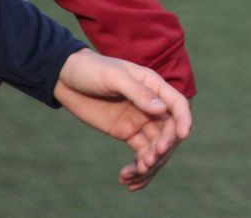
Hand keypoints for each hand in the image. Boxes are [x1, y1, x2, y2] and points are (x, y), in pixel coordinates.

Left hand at [54, 50, 192, 190]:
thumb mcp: (114, 78)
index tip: (182, 136)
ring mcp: (140, 120)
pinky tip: (127, 178)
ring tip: (135, 174)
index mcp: (154, 86)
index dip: (183, 120)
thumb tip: (162, 109)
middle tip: (148, 161)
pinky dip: (138, 166)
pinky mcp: (127, 132)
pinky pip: (140, 151)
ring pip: (155, 145)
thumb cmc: (93, 70)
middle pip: (168, 130)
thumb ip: (138, 93)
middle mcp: (152, 105)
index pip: (176, 104)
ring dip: (150, 161)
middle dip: (163, 147)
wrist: (67, 78)